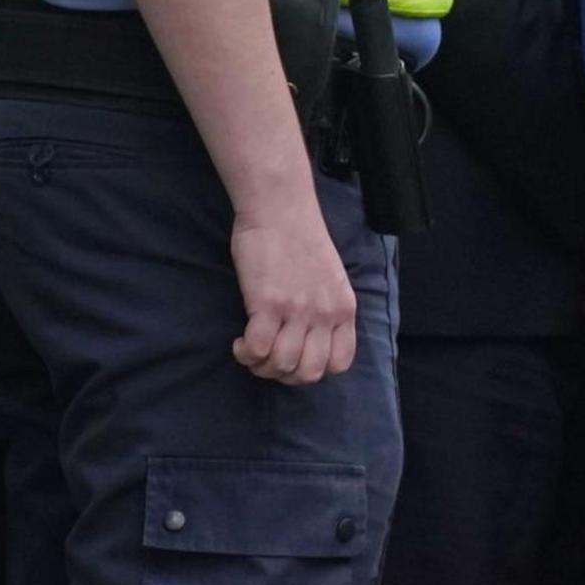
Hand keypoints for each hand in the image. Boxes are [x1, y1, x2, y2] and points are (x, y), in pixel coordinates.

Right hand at [230, 208, 358, 384]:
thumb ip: (326, 308)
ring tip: (251, 351)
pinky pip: (258, 349)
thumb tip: (310, 338)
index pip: (340, 363)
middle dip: (285, 375)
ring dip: (262, 367)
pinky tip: (240, 341)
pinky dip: (246, 353)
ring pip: (283, 365)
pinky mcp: (268, 303)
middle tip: (267, 359)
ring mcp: (298, 310)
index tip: (295, 358)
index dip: (314, 369)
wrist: (280, 210)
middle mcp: (325, 314)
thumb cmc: (301, 240)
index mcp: (344, 309)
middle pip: (310, 372)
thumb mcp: (330, 279)